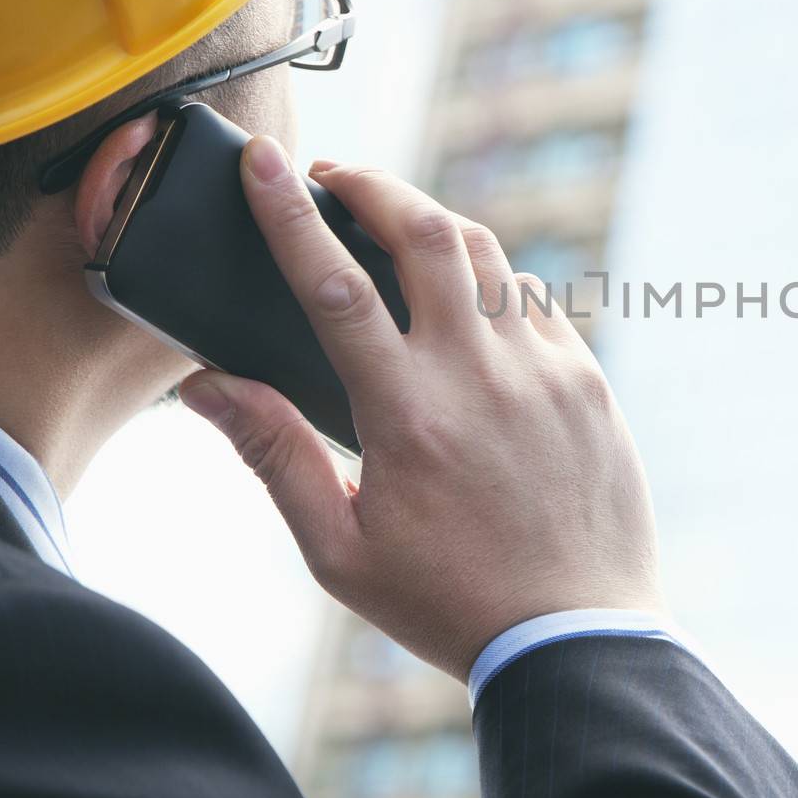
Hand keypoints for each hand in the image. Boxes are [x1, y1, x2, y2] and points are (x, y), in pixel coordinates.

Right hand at [177, 136, 663, 679]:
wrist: (579, 635)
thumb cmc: (453, 603)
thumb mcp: (340, 552)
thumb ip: (273, 458)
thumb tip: (208, 387)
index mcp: (408, 416)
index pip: (333, 285)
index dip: (290, 214)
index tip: (264, 163)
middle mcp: (482, 375)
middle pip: (427, 234)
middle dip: (376, 185)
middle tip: (337, 176)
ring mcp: (546, 371)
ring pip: (490, 255)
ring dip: (435, 223)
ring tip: (396, 225)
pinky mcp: (589, 382)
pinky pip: (536, 301)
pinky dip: (493, 280)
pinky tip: (467, 298)